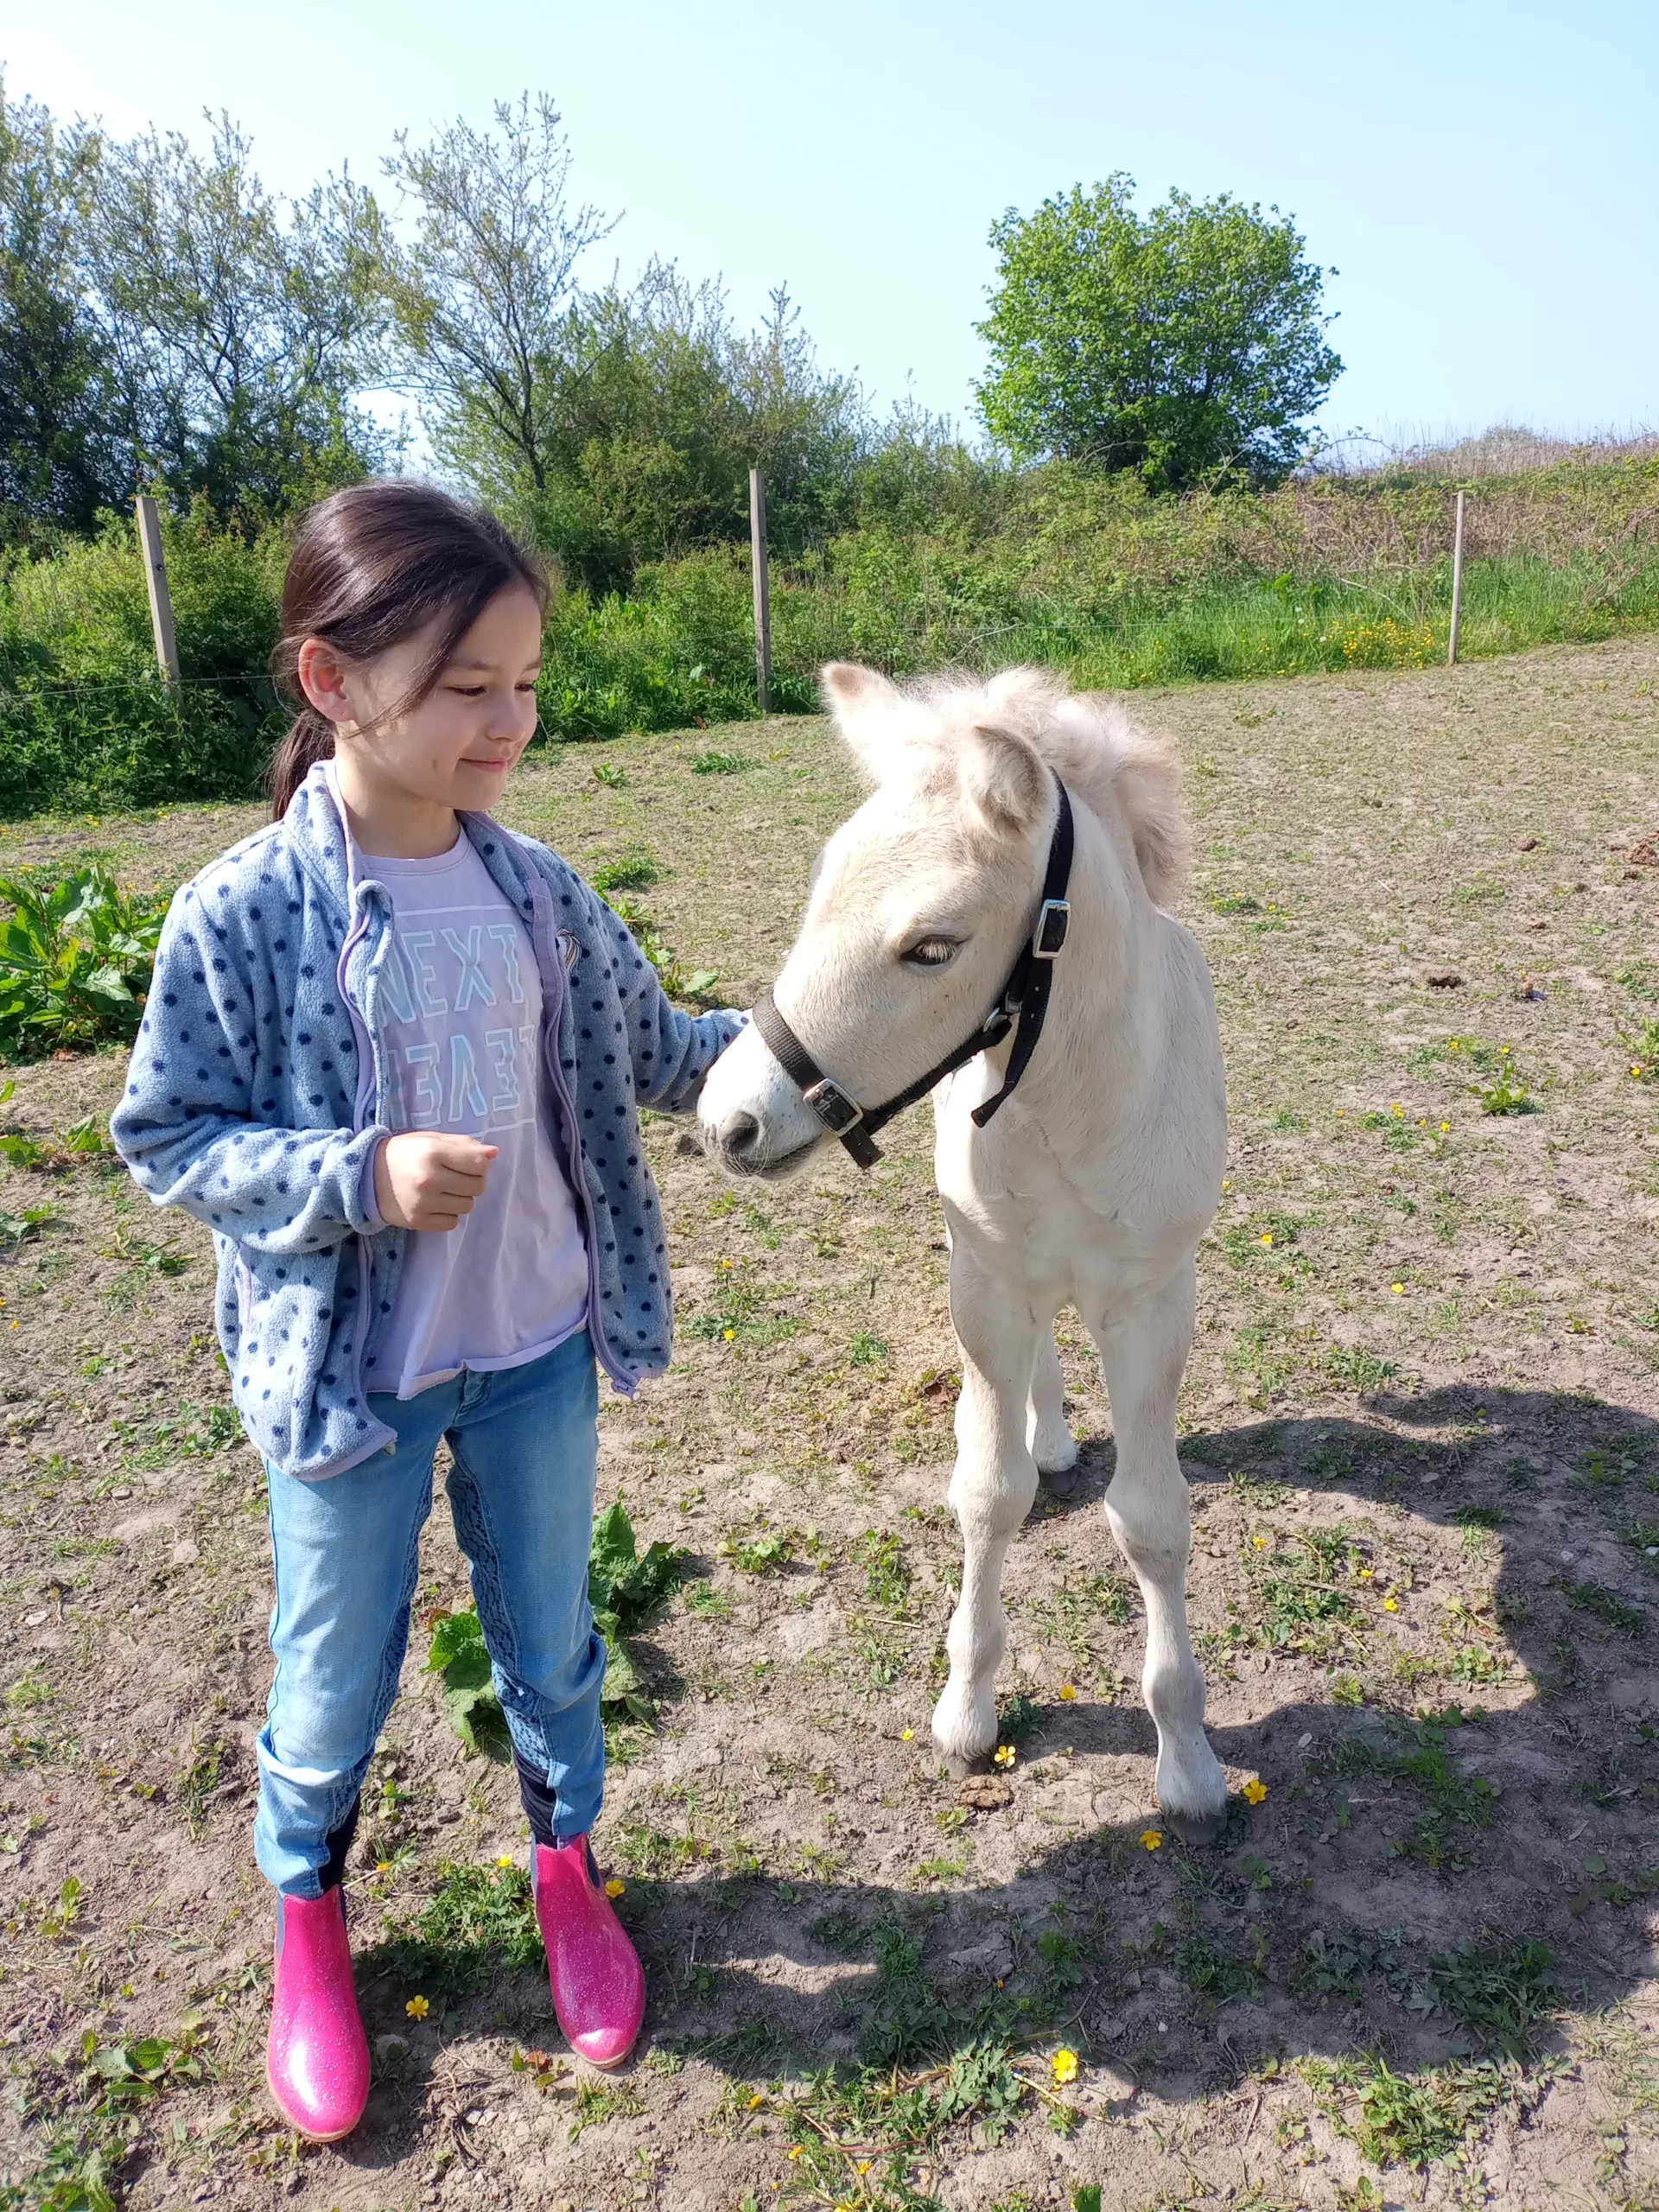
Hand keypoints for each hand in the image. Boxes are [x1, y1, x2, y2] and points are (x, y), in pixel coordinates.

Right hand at [374, 1132, 497, 1231]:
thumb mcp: (430, 1139)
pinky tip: (436, 1204)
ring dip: (461, 1198)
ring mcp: (424, 1203)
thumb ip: (463, 1144)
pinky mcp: (418, 1221)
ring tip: (444, 1190)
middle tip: (455, 1177)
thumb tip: (494, 1153)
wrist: (365, 1177)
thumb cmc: (403, 1153)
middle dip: (472, 1181)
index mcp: (433, 1152)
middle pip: (477, 1187)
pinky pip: (452, 1222)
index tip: (467, 1164)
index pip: (480, 1165)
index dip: (479, 1165)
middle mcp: (430, 1178)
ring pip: (467, 1206)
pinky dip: (448, 1214)